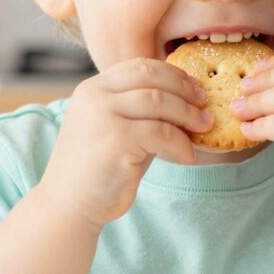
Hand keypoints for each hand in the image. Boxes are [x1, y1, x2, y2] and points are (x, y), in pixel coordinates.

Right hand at [40, 58, 212, 229]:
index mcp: (93, 88)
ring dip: (188, 115)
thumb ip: (142, 112)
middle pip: (151, 77)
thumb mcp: (117, 129)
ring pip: (160, 101)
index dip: (171, 73)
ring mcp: (103, 115)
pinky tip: (187, 156)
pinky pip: (162, 132)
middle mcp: (95, 95)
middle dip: (183, 89)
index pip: (139, 66)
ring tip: (204, 128)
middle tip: (204, 105)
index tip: (193, 87)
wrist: (69, 206)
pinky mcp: (116, 139)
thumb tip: (188, 100)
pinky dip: (181, 143)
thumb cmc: (98, 170)